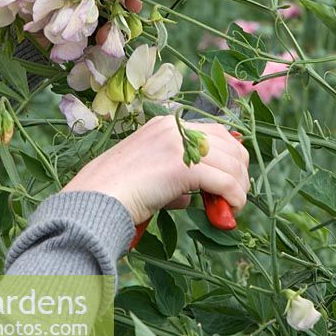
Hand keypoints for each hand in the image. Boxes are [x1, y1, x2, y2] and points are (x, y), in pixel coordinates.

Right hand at [61, 115, 249, 224]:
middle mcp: (175, 128)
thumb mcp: (148, 174)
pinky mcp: (183, 167)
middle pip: (229, 144)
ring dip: (239, 187)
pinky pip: (225, 181)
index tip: (232, 179)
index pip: (214, 132)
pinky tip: (230, 210)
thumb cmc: (114, 192)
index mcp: (165, 125)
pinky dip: (234, 196)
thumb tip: (193, 197)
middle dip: (240, 170)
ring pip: (231, 163)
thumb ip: (173, 177)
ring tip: (233, 207)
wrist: (95, 199)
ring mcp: (179, 145)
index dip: (230, 155)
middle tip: (237, 195)